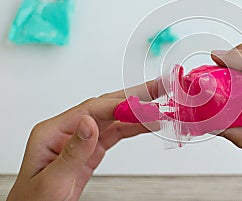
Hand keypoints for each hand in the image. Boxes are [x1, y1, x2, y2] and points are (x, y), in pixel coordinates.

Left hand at [7, 80, 159, 200]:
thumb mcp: (51, 180)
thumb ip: (72, 152)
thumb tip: (89, 122)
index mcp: (53, 131)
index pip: (91, 110)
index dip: (119, 105)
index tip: (142, 105)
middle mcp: (68, 130)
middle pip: (106, 107)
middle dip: (134, 97)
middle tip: (158, 89)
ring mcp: (82, 139)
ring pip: (114, 119)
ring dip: (139, 113)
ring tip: (161, 107)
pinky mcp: (92, 150)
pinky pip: (115, 134)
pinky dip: (133, 128)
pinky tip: (147, 125)